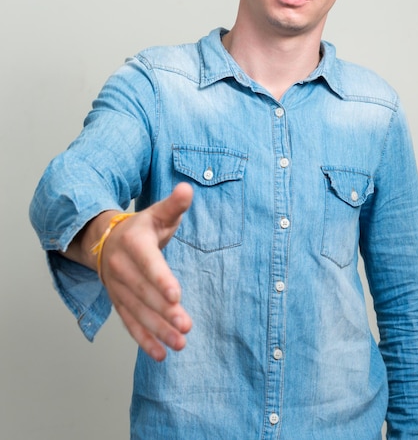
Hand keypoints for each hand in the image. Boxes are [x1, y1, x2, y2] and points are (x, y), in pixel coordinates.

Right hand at [99, 182, 193, 360]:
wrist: (104, 240)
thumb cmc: (140, 227)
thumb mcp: (157, 213)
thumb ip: (174, 205)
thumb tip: (188, 190)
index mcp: (134, 243)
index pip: (148, 262)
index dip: (161, 279)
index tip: (177, 295)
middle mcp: (121, 267)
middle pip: (144, 292)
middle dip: (165, 312)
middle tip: (186, 326)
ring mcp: (117, 287)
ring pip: (138, 311)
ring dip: (158, 330)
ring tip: (180, 343)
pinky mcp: (118, 302)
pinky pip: (129, 323)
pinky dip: (143, 339)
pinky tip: (160, 354)